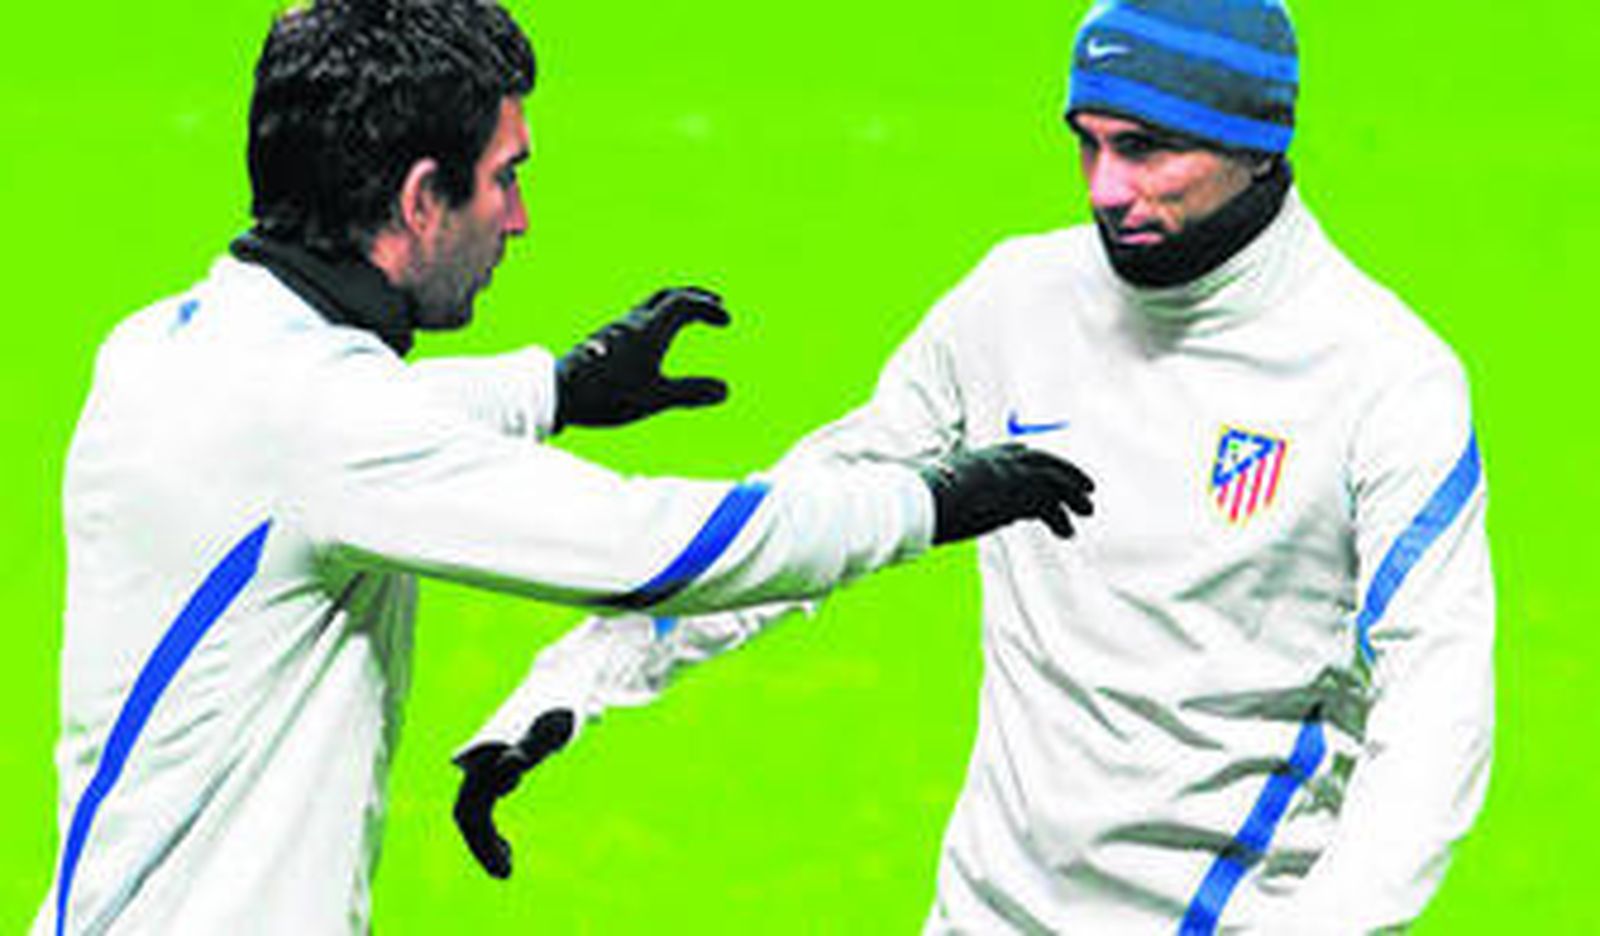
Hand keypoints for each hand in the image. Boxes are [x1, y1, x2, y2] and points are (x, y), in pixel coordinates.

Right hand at [452, 708, 575, 878]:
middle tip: (506, 874)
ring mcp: (484, 767)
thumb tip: (512, 764)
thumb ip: (534, 745)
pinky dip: (490, 832)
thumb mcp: (553, 727)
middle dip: (481, 848)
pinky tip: (507, 851)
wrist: (561, 686)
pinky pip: (481, 808)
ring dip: (484, 845)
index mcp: (485, 754)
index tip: (507, 857)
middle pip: (466, 814)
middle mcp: (477, 762)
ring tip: (506, 871)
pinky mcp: (495, 772)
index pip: (469, 808)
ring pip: (471, 814)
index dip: (483, 838)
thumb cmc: (561, 708)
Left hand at [554, 287, 729, 430]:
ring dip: (673, 305)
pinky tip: (654, 340)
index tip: (727, 321)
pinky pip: (637, 319)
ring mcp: (616, 330)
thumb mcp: (655, 398)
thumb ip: (691, 392)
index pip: (684, 304)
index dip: (708, 308)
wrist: (557, 393)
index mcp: (650, 330)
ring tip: (687, 318)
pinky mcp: (604, 341)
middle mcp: (633, 323)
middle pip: (667, 295)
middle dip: (694, 296)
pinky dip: (657, 319)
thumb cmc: (606, 394)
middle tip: (714, 302)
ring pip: (649, 305)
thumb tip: (726, 390)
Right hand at [921, 443, 1094, 544]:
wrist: (921, 499)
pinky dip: (1060, 518)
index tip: (1046, 468)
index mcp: (979, 457)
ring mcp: (1010, 475)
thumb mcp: (934, 488)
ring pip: (1053, 481)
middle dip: (1066, 472)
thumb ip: (948, 491)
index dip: (1033, 460)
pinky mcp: (1017, 495)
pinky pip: (1049, 505)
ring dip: (1073, 496)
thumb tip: (943, 509)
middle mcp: (998, 462)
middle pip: (1042, 461)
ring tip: (1087, 510)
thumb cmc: (918, 497)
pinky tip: (1067, 531)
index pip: (1015, 451)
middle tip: (1085, 486)